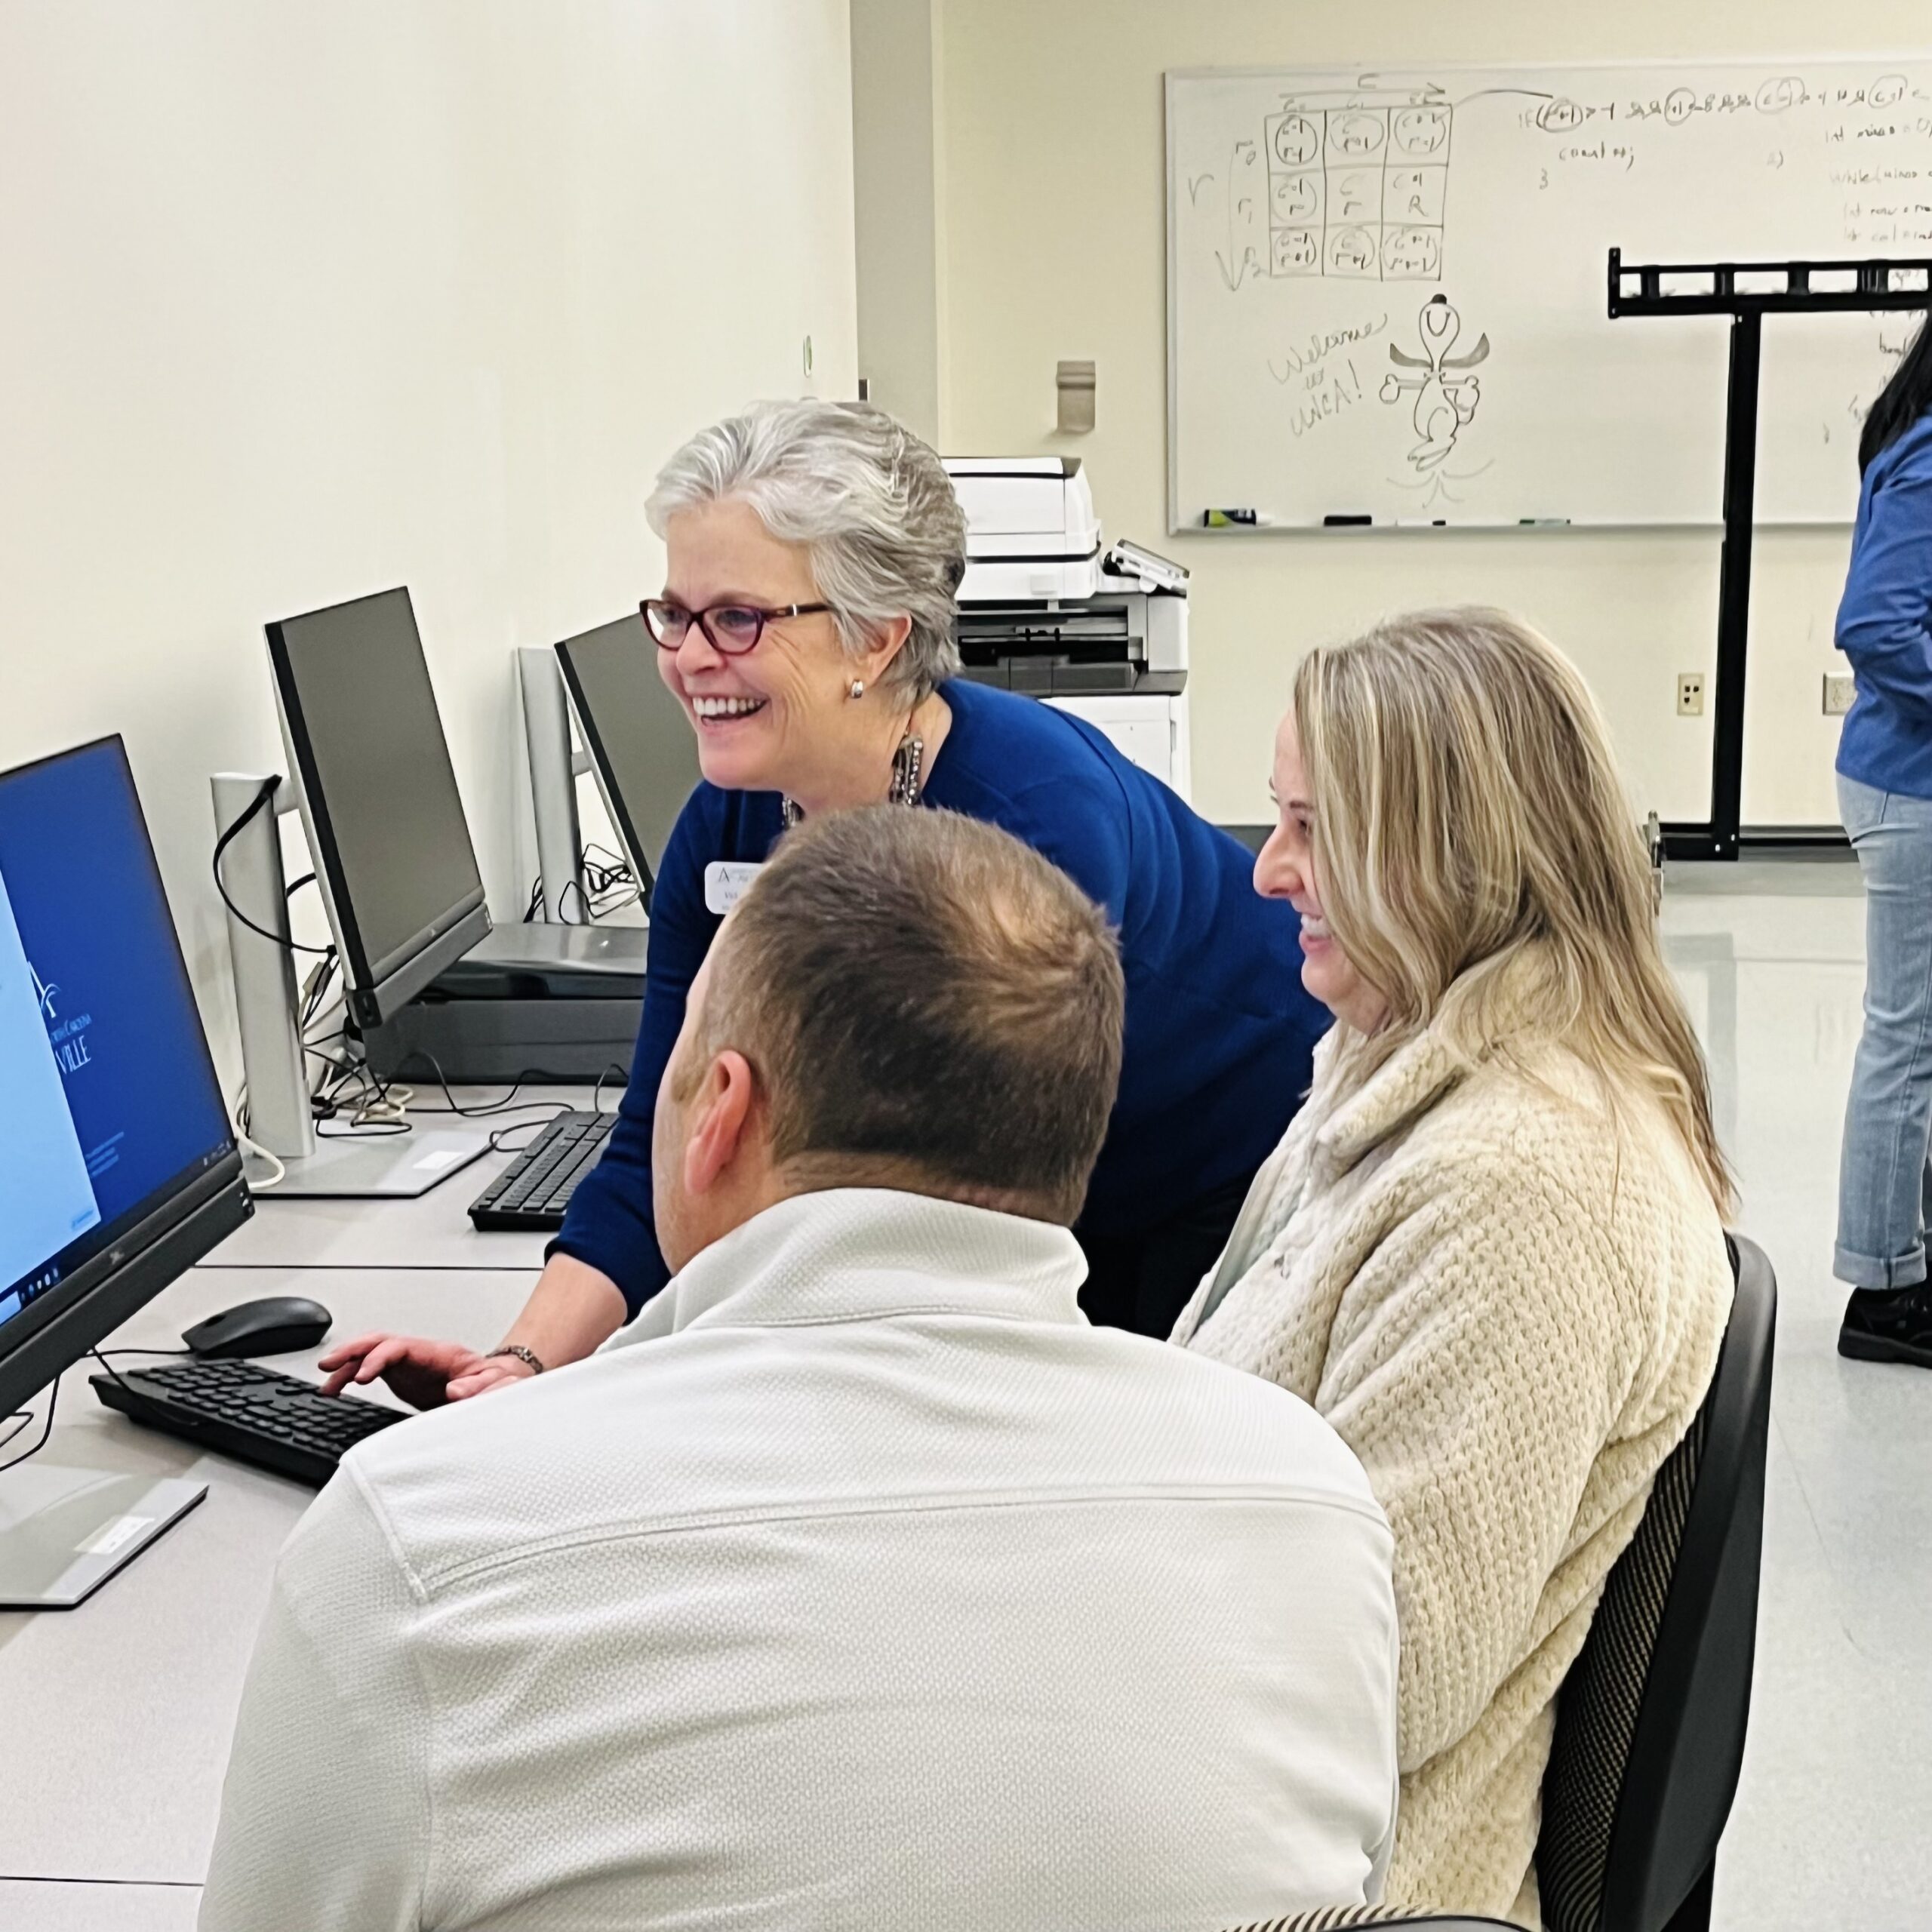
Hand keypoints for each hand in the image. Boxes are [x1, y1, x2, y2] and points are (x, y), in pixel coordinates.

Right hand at [316, 1333, 534, 1408]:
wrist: (496, 1384)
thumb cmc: (496, 1381)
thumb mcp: (495, 1384)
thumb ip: (478, 1388)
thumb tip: (456, 1392)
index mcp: (439, 1353)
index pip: (400, 1346)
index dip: (379, 1357)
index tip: (362, 1375)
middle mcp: (419, 1353)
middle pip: (380, 1342)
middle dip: (353, 1351)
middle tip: (330, 1365)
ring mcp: (408, 1363)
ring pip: (370, 1354)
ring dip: (346, 1364)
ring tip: (325, 1381)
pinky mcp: (402, 1376)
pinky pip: (370, 1370)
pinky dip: (351, 1377)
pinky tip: (336, 1389)